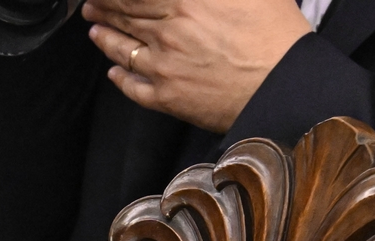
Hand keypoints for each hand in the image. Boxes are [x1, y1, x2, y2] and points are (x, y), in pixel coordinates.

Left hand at [83, 0, 310, 132]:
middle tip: (90, 5)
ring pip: (123, 49)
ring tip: (95, 30)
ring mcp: (162, 66)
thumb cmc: (275, 34)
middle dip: (104, 9)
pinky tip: (113, 71)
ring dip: (105, 38)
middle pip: (125, 16)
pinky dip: (119, 77)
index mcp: (185, 2)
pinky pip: (132, 87)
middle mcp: (167, 32)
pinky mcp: (166, 96)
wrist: (283, 85)